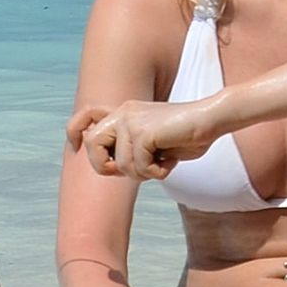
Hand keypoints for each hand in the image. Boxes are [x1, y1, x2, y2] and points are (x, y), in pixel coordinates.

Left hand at [67, 98, 217, 180]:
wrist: (212, 118)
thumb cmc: (190, 134)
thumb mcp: (156, 142)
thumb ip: (135, 149)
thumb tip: (116, 168)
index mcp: (125, 112)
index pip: (85, 118)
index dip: (75, 133)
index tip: (74, 146)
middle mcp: (124, 113)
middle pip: (92, 144)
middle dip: (107, 166)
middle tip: (134, 170)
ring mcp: (132, 121)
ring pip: (122, 164)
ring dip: (144, 174)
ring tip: (162, 165)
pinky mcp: (143, 131)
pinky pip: (139, 165)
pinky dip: (156, 172)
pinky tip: (170, 163)